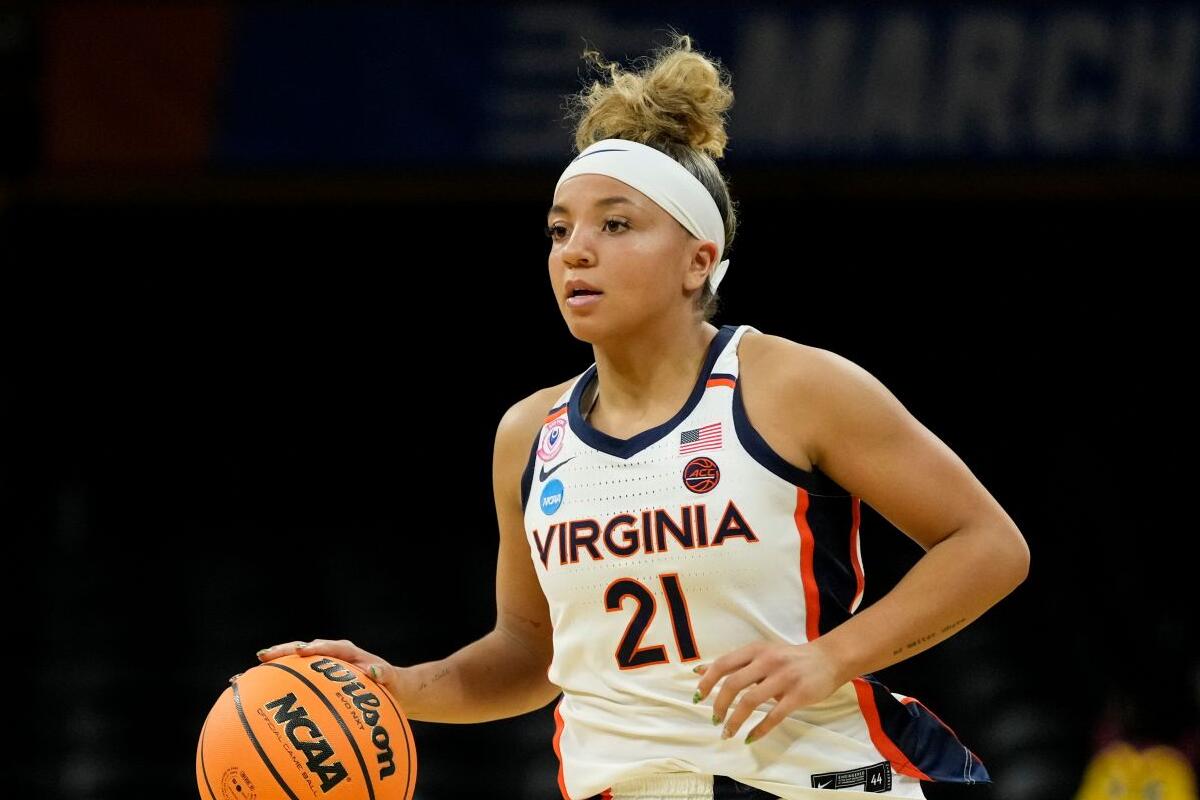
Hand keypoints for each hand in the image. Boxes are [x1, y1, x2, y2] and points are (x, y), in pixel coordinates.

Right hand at [256, 638, 404, 699]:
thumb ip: (385, 674)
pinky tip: (248, 703)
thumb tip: (375, 671)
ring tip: (240, 679)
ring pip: (289, 666)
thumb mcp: (391, 679)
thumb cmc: (390, 683)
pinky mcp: (312, 682)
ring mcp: (317, 668)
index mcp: (346, 652)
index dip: (314, 648)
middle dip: (281, 653)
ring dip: (268, 672)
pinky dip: (270, 691)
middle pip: (300, 650)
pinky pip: (289, 684)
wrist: (388, 688)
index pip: (328, 646)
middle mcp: (328, 656)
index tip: (301, 651)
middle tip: (261, 657)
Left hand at [693, 639, 843, 742]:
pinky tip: (750, 738)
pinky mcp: (798, 695)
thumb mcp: (760, 654)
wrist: (828, 659)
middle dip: (719, 705)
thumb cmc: (789, 658)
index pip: (724, 664)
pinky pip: (774, 715)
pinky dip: (759, 729)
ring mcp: (783, 678)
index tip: (699, 698)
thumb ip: (733, 663)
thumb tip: (699, 671)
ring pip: (751, 701)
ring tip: (727, 733)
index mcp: (756, 650)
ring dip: (735, 720)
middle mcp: (767, 661)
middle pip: (733, 684)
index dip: (708, 682)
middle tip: (714, 720)